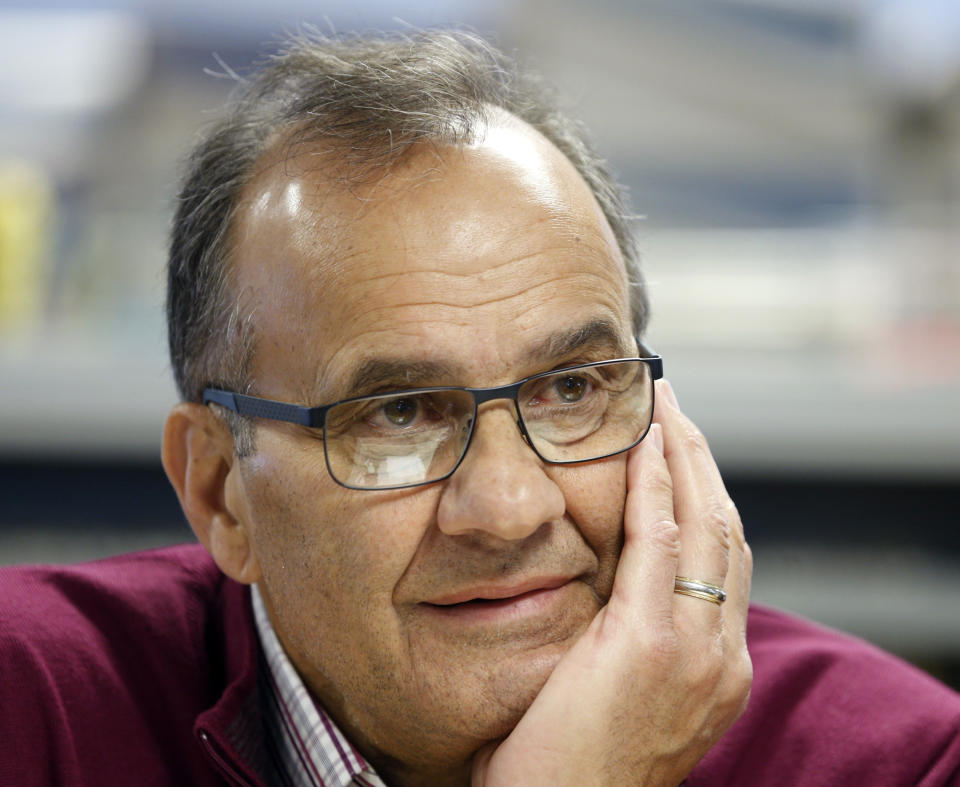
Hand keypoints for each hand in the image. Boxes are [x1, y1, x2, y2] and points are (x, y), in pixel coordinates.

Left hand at [472, 379, 752, 785]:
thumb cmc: (571, 769)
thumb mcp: (621, 699)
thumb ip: (632, 640)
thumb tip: (610, 586)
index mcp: (718, 668)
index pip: (726, 561)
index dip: (709, 498)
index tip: (683, 454)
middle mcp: (722, 656)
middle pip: (727, 530)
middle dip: (703, 463)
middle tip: (676, 412)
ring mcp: (695, 650)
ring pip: (706, 523)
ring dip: (684, 457)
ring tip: (663, 410)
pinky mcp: (648, 643)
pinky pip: (659, 539)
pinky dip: (655, 484)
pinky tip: (641, 443)